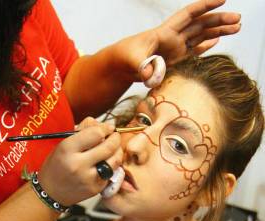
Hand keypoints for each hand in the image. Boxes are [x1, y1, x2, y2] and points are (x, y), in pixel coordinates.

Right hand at [38, 118, 122, 205]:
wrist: (51, 193)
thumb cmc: (56, 166)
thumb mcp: (63, 144)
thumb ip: (83, 131)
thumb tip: (102, 124)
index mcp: (68, 149)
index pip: (96, 133)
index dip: (105, 128)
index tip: (107, 127)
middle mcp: (78, 164)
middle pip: (108, 147)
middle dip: (115, 138)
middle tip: (114, 136)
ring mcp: (88, 178)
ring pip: (114, 161)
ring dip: (117, 151)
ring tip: (113, 148)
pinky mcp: (95, 189)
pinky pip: (111, 173)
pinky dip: (112, 165)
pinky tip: (106, 162)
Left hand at [112, 0, 240, 82]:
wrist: (118, 65)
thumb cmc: (124, 58)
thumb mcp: (134, 62)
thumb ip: (144, 68)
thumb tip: (152, 77)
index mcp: (166, 32)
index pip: (190, 14)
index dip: (206, 7)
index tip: (223, 0)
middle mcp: (173, 38)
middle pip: (201, 25)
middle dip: (219, 21)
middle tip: (238, 20)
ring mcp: (174, 48)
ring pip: (200, 35)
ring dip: (218, 31)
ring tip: (237, 28)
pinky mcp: (173, 59)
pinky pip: (193, 50)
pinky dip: (205, 45)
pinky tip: (217, 41)